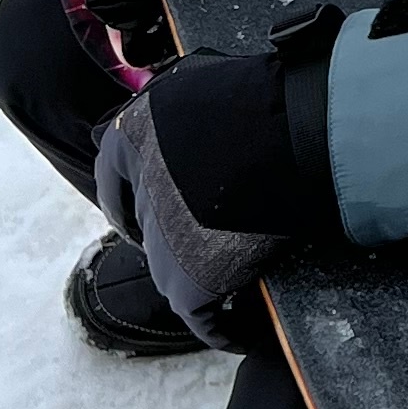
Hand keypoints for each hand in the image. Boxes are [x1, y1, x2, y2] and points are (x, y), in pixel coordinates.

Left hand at [93, 94, 282, 352]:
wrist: (295, 131)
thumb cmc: (261, 96)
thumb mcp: (200, 75)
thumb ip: (177, 94)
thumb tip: (178, 91)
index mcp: (130, 138)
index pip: (112, 178)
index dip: (125, 201)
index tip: (136, 218)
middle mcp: (138, 192)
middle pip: (147, 230)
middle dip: (169, 242)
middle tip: (202, 253)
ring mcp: (161, 241)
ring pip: (171, 276)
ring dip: (198, 284)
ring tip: (230, 292)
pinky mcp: (190, 281)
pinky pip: (203, 318)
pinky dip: (224, 329)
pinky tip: (241, 333)